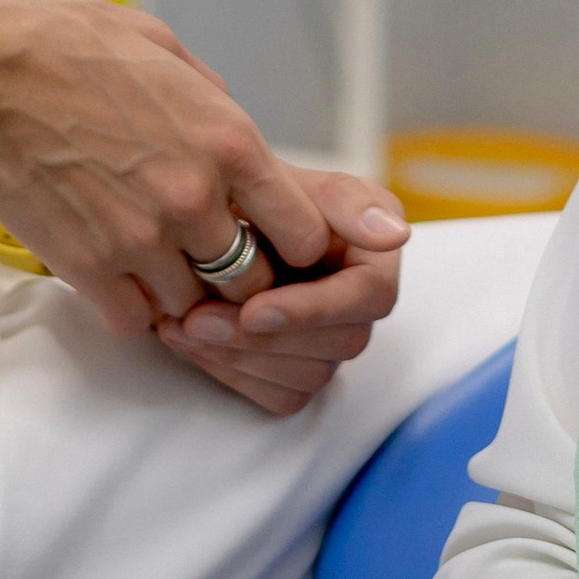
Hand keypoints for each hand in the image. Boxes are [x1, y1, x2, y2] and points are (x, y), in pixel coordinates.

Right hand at [0, 0, 344, 336]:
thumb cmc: (67, 42)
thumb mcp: (163, 47)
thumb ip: (212, 98)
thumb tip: (233, 126)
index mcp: (229, 139)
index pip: (304, 233)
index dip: (292, 243)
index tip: (271, 238)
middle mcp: (195, 197)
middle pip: (252, 283)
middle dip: (237, 276)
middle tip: (207, 255)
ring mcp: (141, 238)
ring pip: (191, 307)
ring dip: (178, 291)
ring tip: (151, 257)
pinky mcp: (87, 267)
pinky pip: (131, 321)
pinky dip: (128, 306)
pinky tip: (112, 272)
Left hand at [153, 168, 407, 416]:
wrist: (207, 223)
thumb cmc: (250, 193)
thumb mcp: (292, 181)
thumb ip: (344, 202)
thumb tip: (396, 232)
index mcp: (375, 253)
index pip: (369, 297)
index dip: (313, 309)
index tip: (253, 310)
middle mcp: (361, 303)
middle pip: (339, 344)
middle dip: (263, 338)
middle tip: (196, 319)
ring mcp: (333, 342)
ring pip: (307, 377)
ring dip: (239, 358)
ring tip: (181, 325)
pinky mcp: (301, 371)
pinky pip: (280, 396)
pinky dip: (232, 375)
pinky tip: (192, 344)